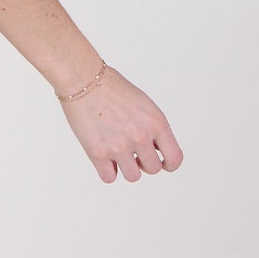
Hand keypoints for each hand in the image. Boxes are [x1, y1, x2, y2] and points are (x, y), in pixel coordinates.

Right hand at [58, 66, 182, 183]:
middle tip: (132, 153)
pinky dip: (107, 171)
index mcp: (156, 123)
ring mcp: (119, 146)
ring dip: (126, 168)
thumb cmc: (112, 88)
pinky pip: (109, 178)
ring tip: (117, 153)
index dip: (169, 164)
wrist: (84, 79)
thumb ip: (153, 128)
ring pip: (133, 177)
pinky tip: (103, 157)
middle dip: (144, 163)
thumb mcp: (144, 105)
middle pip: (152, 169)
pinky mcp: (97, 153)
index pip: (174, 158)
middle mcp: (140, 136)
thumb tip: (156, 152)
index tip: (161, 162)